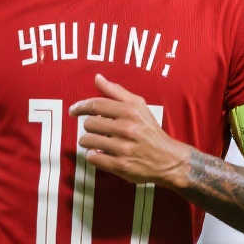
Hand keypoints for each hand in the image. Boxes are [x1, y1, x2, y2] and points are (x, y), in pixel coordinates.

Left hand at [69, 73, 189, 188]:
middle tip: (96, 130)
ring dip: (88, 141)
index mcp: (130, 112)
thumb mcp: (139, 106)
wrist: (170, 160)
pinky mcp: (121, 165)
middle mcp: (127, 128)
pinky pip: (93, 157)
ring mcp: (124, 148)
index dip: (80, 107)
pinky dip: (93, 155)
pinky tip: (101, 153)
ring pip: (87, 140)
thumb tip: (97, 78)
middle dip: (88, 127)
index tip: (73, 110)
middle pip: (89, 123)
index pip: (95, 105)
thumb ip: (116, 91)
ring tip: (97, 142)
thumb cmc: (150, 131)